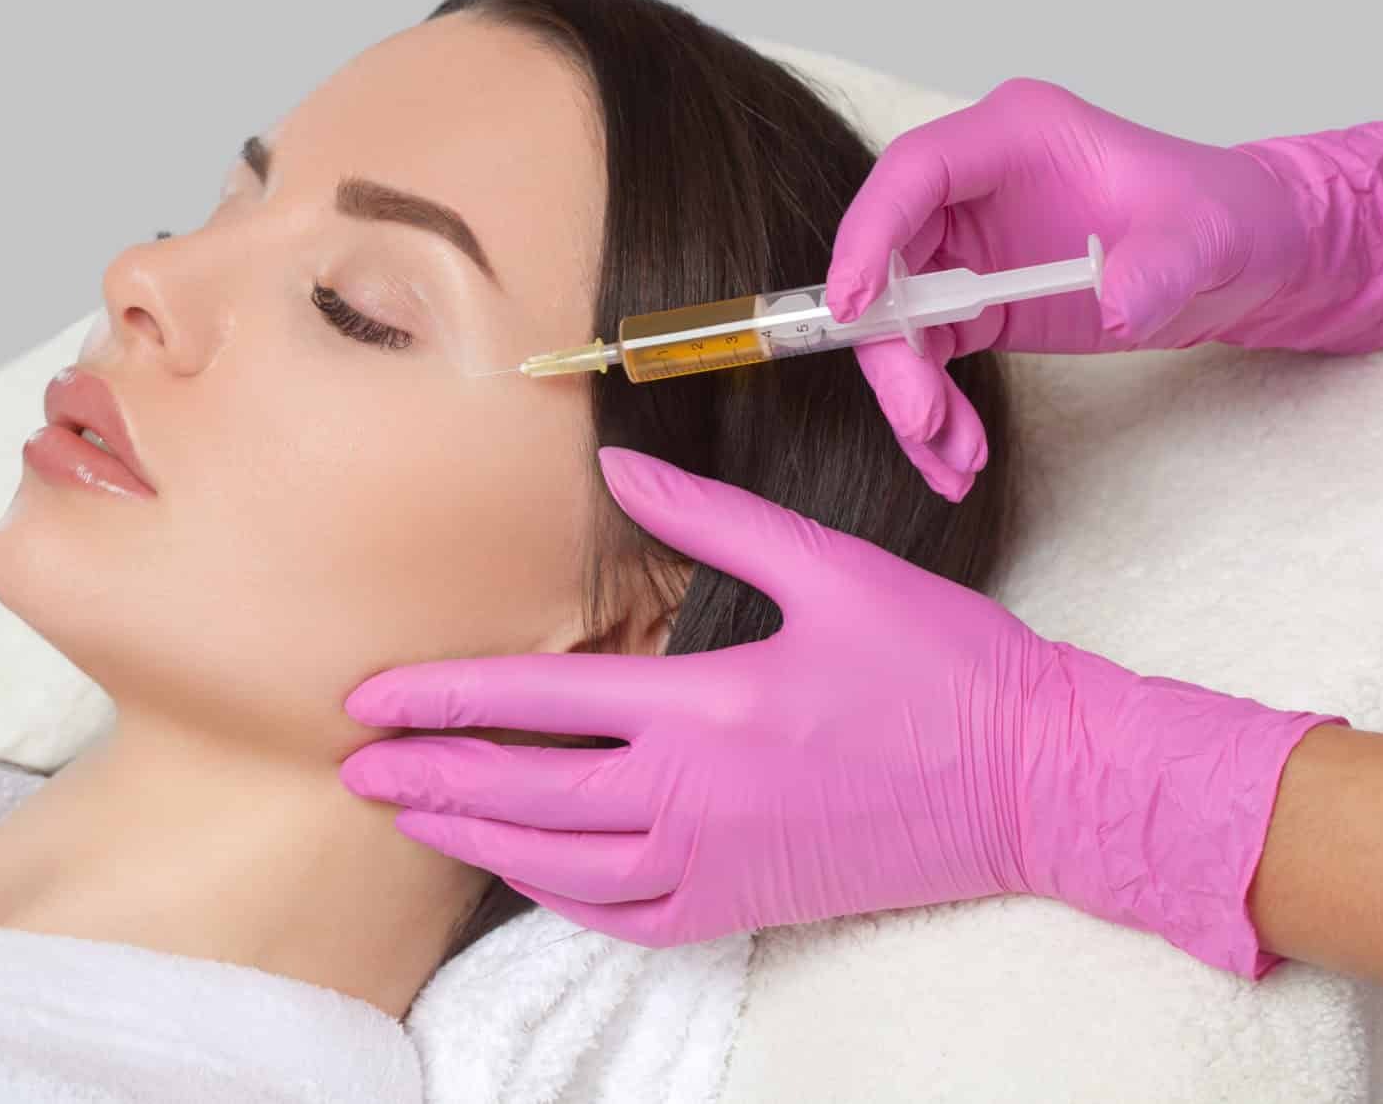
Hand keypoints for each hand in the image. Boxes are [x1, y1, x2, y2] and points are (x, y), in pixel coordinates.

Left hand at [342, 446, 1339, 974]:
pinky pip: (624, 918)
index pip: (535, 701)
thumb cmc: (940, 663)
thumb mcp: (830, 567)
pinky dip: (558, 897)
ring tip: (409, 817)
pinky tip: (522, 876)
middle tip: (351, 767)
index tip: (369, 698)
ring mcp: (715, 863)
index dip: (440, 699)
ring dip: (471, 839)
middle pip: (522, 792)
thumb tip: (618, 465)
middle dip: (425, 777)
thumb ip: (711, 517)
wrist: (1032, 779)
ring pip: (557, 864)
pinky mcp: (745, 904)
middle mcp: (692, 798)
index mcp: (704, 705)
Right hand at [828, 78, 1382, 498]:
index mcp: (1015, 135)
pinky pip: (928, 359)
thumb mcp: (1209, 237)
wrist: (1249, 260)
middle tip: (921, 421)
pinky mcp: (977, 302)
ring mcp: (969, 246)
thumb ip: (1163, 262)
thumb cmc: (1228, 217)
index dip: (869, 234)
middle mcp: (975, 187)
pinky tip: (959, 458)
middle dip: (893, 350)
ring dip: (913, 397)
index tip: (850, 307)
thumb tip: (1119, 299)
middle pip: (889, 261)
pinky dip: (934, 413)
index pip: (913, 172)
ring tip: (956, 461)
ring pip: (899, 322)